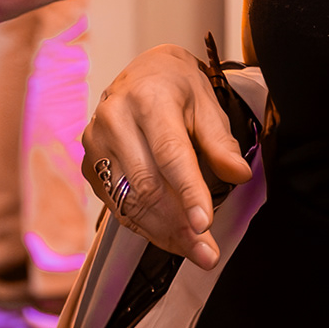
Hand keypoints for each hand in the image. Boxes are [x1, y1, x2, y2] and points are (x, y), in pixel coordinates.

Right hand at [83, 43, 256, 268]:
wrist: (141, 75)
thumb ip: (220, 142)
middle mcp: (114, 120)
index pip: (170, 153)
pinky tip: (171, 236)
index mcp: (148, 99)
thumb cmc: (178, 89)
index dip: (188, 191)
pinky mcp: (89, 167)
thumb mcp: (207, 104)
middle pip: (147, 185)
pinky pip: (118, 207)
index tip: (204, 224)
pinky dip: (146, 226)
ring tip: (196, 252)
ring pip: (130, 203)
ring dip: (163, 233)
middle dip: (178, 225)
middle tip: (207, 252)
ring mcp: (95, 145)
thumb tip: (239, 174)